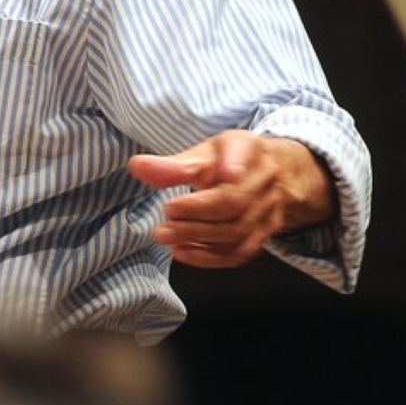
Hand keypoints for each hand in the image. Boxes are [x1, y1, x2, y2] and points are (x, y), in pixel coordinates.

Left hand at [128, 130, 335, 267]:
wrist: (266, 175)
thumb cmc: (227, 160)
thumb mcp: (203, 153)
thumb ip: (172, 165)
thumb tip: (136, 166)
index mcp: (248, 148)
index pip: (242, 152)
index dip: (234, 163)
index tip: (226, 173)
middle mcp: (264, 179)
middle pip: (235, 201)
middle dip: (196, 213)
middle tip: (164, 217)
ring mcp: (269, 209)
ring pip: (237, 230)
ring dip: (198, 237)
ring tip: (165, 236)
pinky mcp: (265, 233)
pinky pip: (240, 251)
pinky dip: (210, 256)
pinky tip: (182, 252)